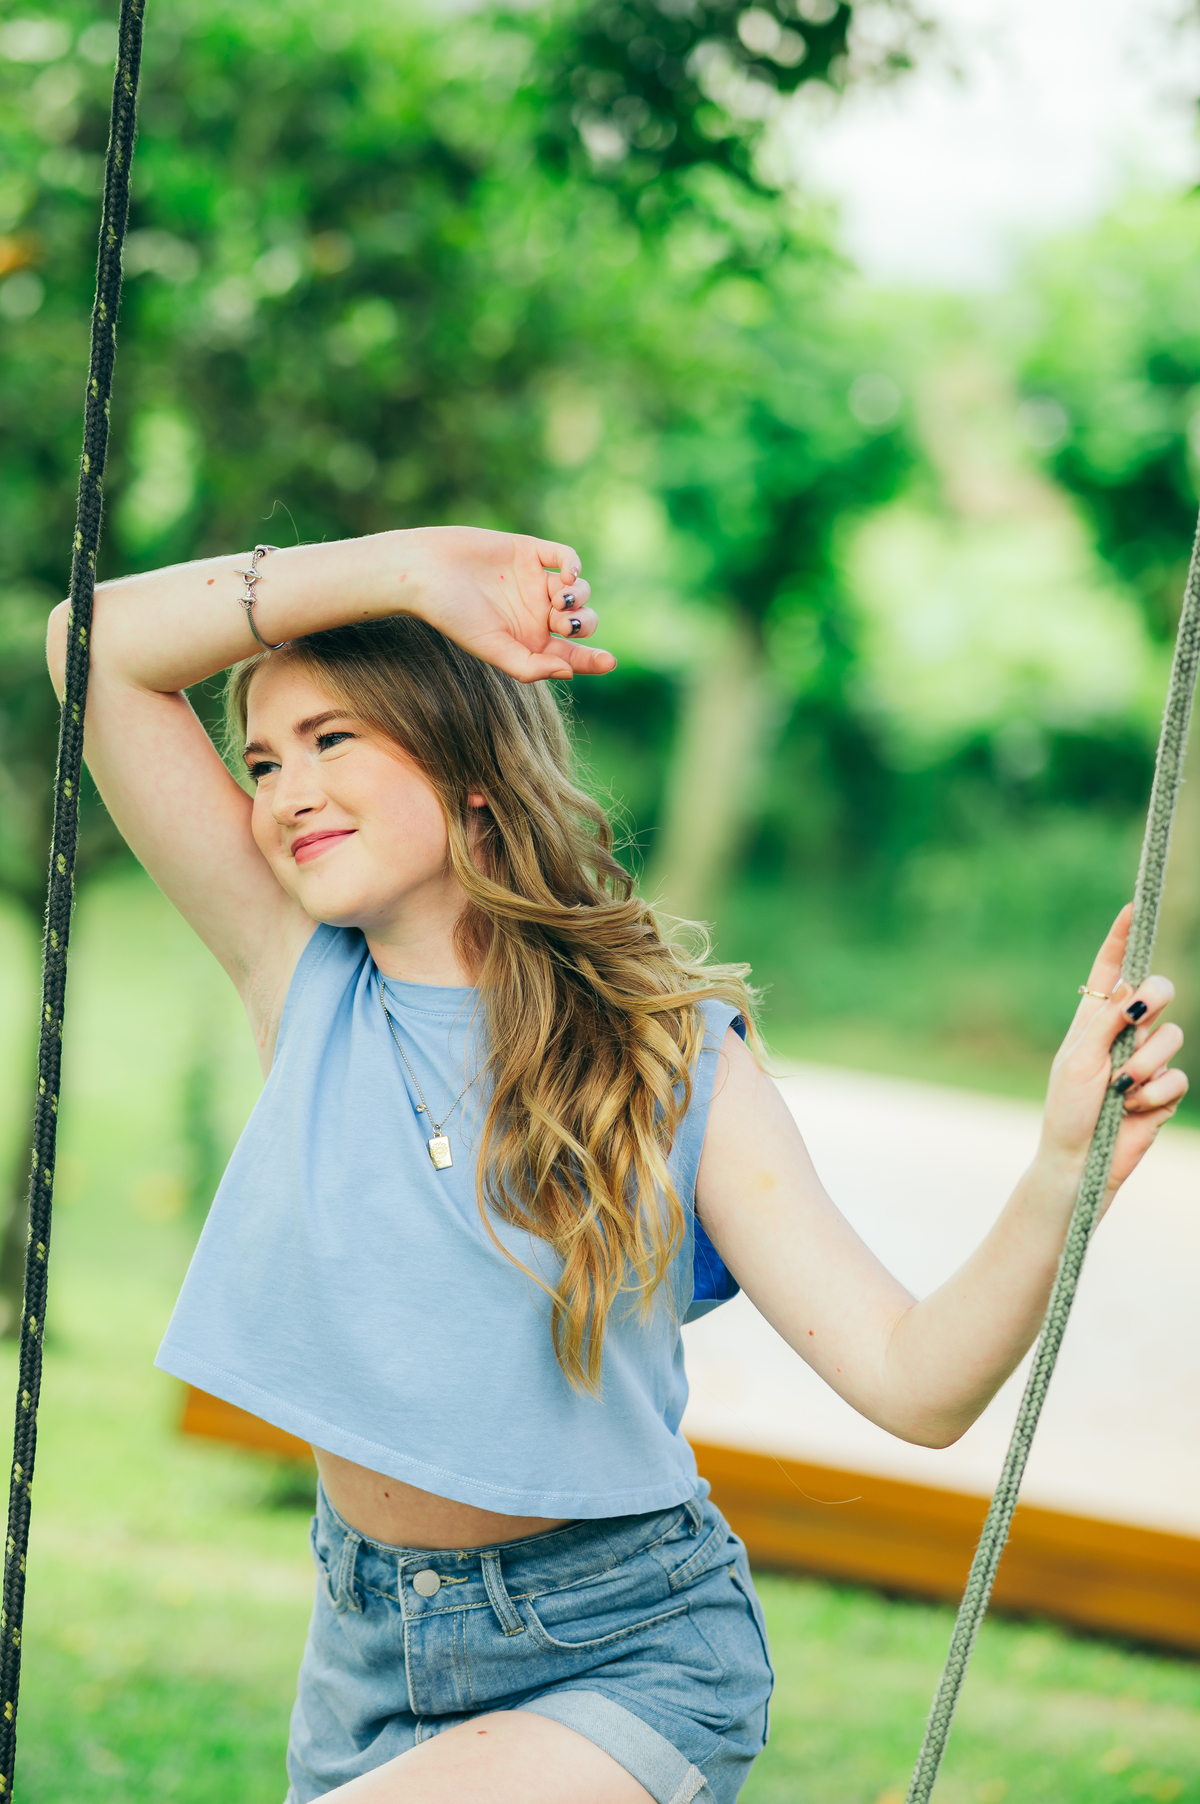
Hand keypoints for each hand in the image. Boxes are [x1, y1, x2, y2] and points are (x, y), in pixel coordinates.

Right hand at [397, 526, 615, 682]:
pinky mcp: (530, 551)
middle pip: (582, 623)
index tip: (609, 662)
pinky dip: (574, 565)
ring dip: (578, 597)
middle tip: (560, 621)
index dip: (594, 660)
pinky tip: (568, 573)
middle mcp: (536, 614)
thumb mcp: (492, 649)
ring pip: (579, 591)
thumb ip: (529, 666)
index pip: (572, 655)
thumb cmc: (453, 616)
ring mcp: (535, 582)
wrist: (426, 572)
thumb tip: (570, 672)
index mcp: (530, 642)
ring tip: (558, 600)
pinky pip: (565, 558)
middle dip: (581, 624)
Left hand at [1040, 903, 1186, 1200]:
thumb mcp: (1080, 1058)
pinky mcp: (1165, 1090)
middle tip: (1139, 1016)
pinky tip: (1133, 1107)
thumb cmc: (1068, 1107)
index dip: (1123, 938)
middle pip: (1159, 991)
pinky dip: (1154, 1091)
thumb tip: (1133, 986)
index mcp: (1094, 1019)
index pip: (1112, 969)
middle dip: (1157, 996)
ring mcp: (1148, 1060)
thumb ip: (1106, 1020)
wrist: (1080, 1159)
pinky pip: (1177, 1076)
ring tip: (1120, 1087)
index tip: (1133, 908)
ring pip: (1173, 1035)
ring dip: (1145, 1062)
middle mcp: (1124, 1033)